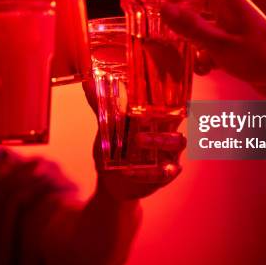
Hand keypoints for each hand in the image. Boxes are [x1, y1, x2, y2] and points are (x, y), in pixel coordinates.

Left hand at [82, 81, 186, 200]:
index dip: (169, 92)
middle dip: (163, 110)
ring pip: (178, 141)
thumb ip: (102, 107)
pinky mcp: (167, 173)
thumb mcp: (106, 127)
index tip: (159, 83)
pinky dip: (146, 172)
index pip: (168, 98)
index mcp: (155, 115)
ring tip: (137, 140)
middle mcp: (168, 129)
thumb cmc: (114, 148)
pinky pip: (164, 171)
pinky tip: (128, 171)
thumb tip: (87, 82)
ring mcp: (170, 152)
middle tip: (142, 107)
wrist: (113, 182)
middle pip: (178, 117)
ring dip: (159, 139)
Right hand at [162, 0, 265, 90]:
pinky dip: (204, 57)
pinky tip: (204, 70)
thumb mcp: (220, 44)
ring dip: (190, 44)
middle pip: (194, 8)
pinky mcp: (234, 46)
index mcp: (227, 0)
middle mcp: (229, 10)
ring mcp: (232, 28)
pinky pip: (210, 46)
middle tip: (159, 33)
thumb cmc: (262, 58)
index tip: (154, 3)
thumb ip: (191, 28)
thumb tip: (164, 9)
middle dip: (178, 23)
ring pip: (200, 30)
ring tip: (181, 57)